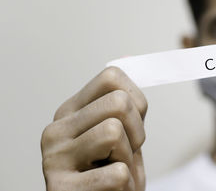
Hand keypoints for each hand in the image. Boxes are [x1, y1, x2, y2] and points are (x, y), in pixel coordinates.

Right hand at [41, 67, 147, 190]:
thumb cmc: (111, 174)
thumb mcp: (120, 136)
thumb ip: (125, 105)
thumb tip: (133, 61)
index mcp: (70, 111)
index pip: (112, 77)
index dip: (137, 101)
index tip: (133, 126)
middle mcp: (55, 130)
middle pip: (119, 102)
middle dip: (137, 132)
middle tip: (126, 154)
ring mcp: (54, 159)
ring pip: (114, 133)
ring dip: (129, 160)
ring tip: (116, 172)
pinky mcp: (62, 189)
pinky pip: (118, 173)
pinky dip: (126, 185)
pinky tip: (110, 190)